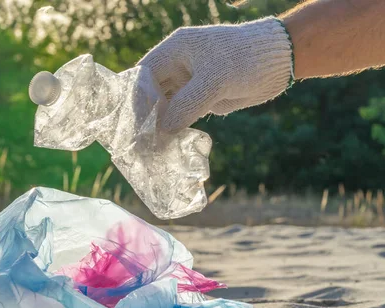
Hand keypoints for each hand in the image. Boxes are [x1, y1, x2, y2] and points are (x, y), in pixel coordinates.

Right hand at [137, 17, 292, 132]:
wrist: (280, 61)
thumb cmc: (245, 60)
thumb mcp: (214, 81)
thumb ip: (186, 106)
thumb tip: (161, 132)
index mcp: (174, 51)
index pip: (142, 76)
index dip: (136, 100)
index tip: (133, 126)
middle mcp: (177, 66)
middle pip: (150, 93)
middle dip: (145, 117)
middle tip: (140, 143)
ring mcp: (189, 83)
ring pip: (165, 107)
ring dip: (159, 126)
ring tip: (152, 149)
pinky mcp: (201, 98)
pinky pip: (181, 115)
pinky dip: (174, 129)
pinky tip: (169, 145)